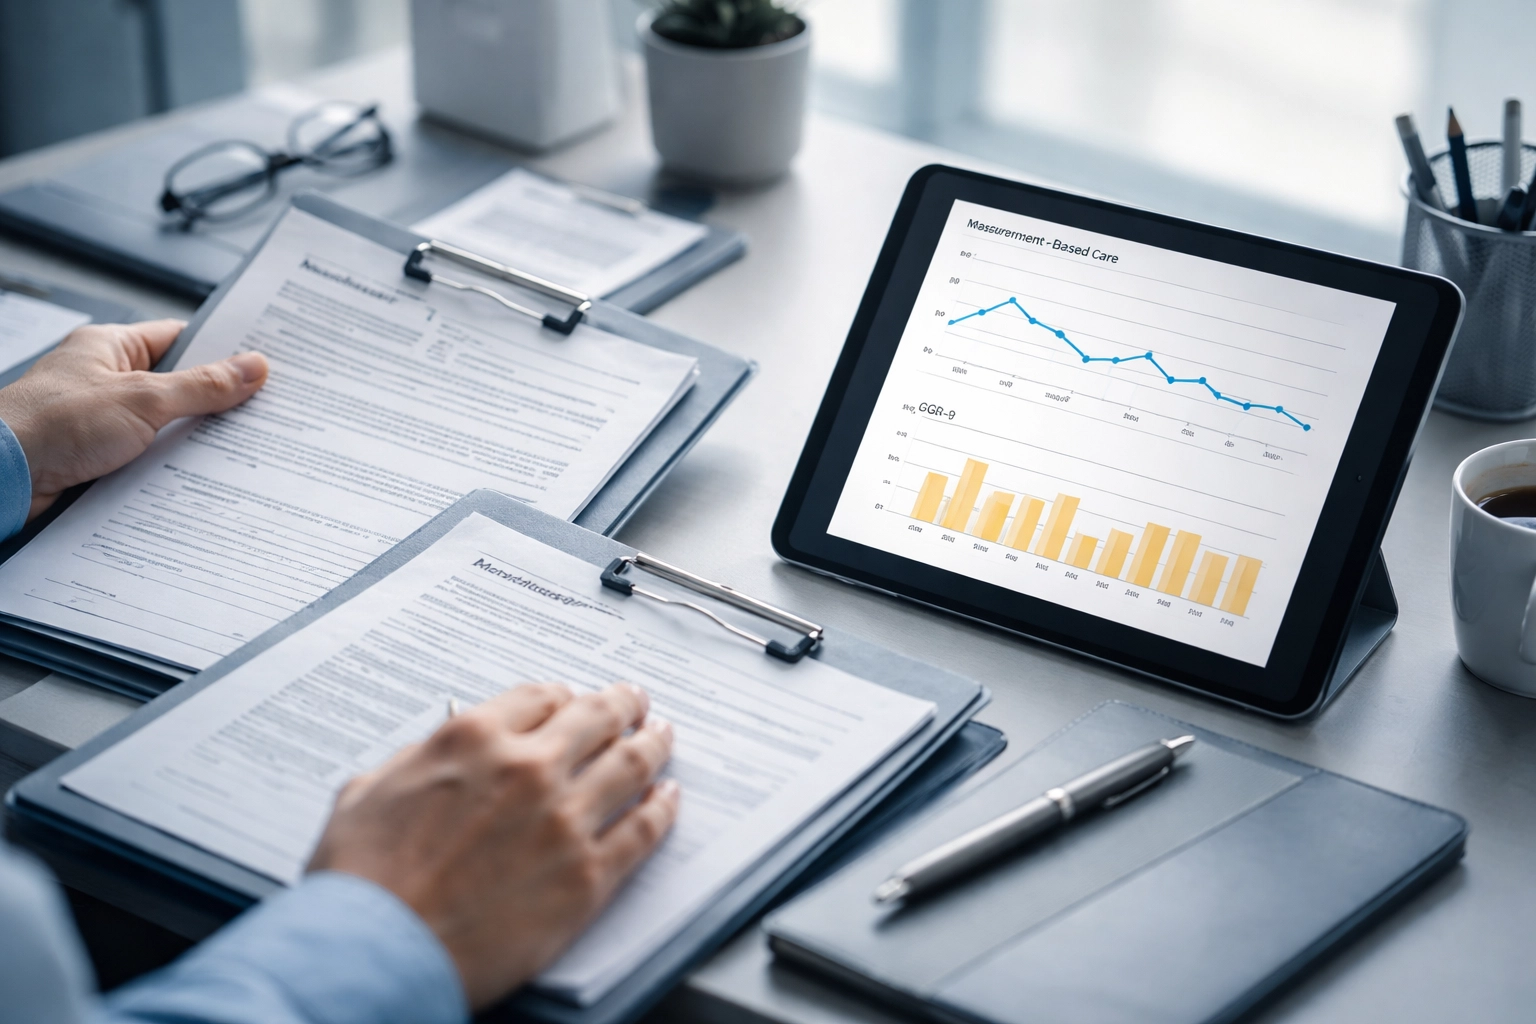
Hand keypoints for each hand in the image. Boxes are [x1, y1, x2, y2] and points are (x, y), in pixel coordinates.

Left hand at [0, 320, 267, 519]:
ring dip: (195, 438)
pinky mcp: (100, 458)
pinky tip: (203, 476)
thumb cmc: (52, 424)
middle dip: (218, 400)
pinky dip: (174, 466)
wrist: (1, 477)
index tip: (265, 362)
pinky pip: (151, 457)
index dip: (224, 349)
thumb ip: (202, 386)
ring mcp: (102, 421)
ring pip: (167, 425)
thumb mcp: (142, 399)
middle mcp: (105, 380)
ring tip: (244, 447)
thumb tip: (253, 367)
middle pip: (179, 384)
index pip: (181, 338)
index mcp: (110, 347)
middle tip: (265, 410)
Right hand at [307, 682, 678, 1008]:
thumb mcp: (369, 791)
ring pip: (631, 764)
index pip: (540, 697)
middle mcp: (527, 768)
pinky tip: (669, 797)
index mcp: (473, 739)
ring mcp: (564, 820)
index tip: (573, 699)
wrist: (378, 952)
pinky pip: (643, 829)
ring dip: (654, 743)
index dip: (562, 696)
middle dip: (622, 705)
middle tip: (636, 701)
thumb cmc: (362, 882)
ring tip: (664, 735)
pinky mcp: (587, 875)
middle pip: (597, 718)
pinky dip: (663, 808)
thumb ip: (418, 760)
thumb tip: (439, 752)